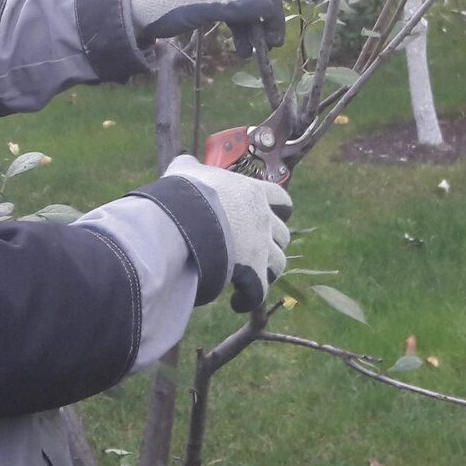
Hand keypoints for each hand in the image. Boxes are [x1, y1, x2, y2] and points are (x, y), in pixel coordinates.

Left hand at [129, 0, 284, 56]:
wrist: (128, 11)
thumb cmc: (161, 3)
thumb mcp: (198, 6)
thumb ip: (232, 6)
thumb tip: (267, 8)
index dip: (270, 0)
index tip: (275, 27)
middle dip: (264, 18)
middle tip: (272, 44)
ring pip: (243, 5)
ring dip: (251, 28)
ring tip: (251, 54)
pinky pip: (230, 13)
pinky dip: (238, 30)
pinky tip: (240, 49)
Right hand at [163, 155, 291, 312]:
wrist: (183, 221)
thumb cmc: (185, 193)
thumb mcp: (186, 173)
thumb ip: (190, 167)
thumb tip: (185, 162)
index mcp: (253, 193)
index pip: (282, 200)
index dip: (279, 210)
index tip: (270, 216)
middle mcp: (263, 220)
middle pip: (282, 236)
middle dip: (270, 244)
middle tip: (252, 251)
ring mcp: (261, 248)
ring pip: (278, 264)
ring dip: (265, 272)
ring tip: (247, 278)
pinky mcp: (253, 274)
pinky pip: (259, 293)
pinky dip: (250, 299)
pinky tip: (237, 302)